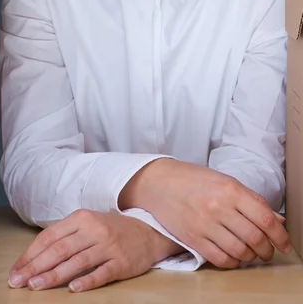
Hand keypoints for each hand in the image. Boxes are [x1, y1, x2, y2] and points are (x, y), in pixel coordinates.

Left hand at [7, 209, 174, 292]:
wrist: (148, 230)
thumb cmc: (110, 229)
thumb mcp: (86, 224)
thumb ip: (65, 235)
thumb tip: (35, 256)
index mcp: (79, 218)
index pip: (49, 236)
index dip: (30, 254)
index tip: (16, 269)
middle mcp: (92, 230)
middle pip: (59, 249)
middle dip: (35, 266)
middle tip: (18, 281)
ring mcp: (107, 246)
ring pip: (76, 261)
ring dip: (54, 275)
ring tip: (36, 286)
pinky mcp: (122, 262)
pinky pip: (101, 272)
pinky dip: (86, 280)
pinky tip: (72, 289)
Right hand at [118, 158, 292, 267]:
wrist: (157, 181)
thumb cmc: (191, 179)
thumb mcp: (223, 181)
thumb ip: (251, 200)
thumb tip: (277, 221)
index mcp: (229, 189)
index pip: (265, 219)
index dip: (280, 236)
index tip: (285, 244)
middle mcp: (217, 206)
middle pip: (255, 238)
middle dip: (266, 249)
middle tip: (266, 250)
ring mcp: (204, 223)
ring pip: (240, 252)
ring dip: (250, 256)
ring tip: (249, 252)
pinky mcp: (192, 237)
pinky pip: (220, 259)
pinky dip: (232, 262)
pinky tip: (232, 255)